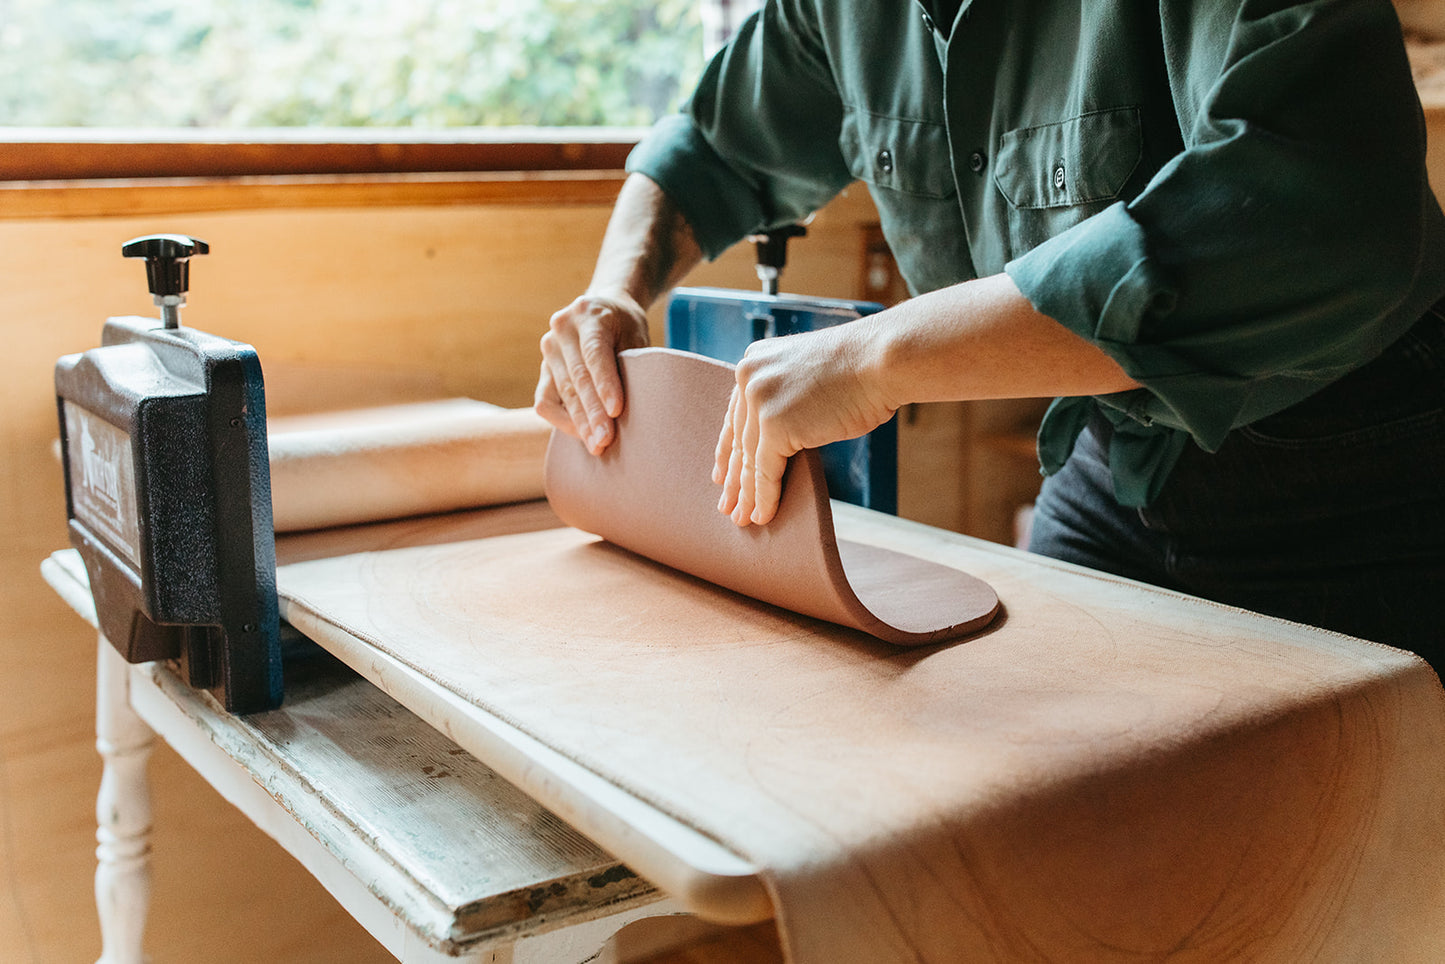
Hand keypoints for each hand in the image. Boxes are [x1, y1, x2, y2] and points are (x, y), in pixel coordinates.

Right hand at [535, 292, 649, 453]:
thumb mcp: (636, 334)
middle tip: (605, 441)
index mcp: (588, 314)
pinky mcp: (543, 369)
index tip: (616, 411)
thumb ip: (631, 362)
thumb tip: (630, 407)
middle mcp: (562, 328)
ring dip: (579, 423)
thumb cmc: (625, 326)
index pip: (594, 353)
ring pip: (562, 392)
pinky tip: (581, 434)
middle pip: (577, 377)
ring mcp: (548, 348)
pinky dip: (562, 421)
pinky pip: (545, 401)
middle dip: (592, 413)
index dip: (605, 384)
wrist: (602, 309)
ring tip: (596, 445)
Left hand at [713, 322, 895, 525]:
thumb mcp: (809, 375)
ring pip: (749, 459)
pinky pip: (765, 471)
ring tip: (741, 519)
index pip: (735, 414)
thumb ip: (788, 396)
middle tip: (727, 504)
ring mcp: (759, 401)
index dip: (728, 448)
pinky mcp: (774, 426)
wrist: (880, 360)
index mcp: (754, 361)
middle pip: (738, 439)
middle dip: (733, 477)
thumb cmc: (861, 368)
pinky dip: (764, 498)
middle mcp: (748, 377)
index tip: (720, 474)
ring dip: (746, 495)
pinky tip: (762, 517)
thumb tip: (783, 430)